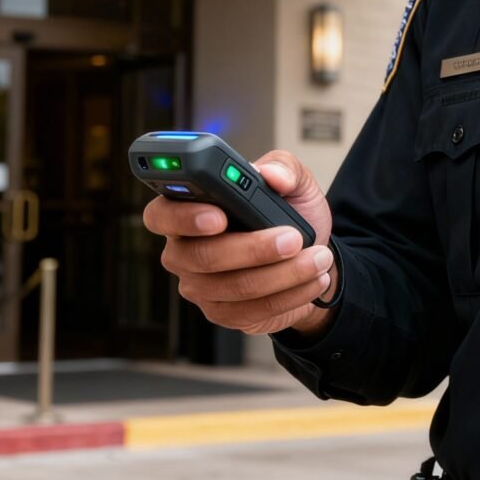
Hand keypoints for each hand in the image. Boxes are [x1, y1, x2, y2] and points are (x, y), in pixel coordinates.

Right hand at [143, 150, 337, 336]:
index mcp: (187, 208)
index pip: (162, 213)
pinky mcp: (222, 313)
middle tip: (292, 237)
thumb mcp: (293, 180)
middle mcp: (184, 249)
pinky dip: (290, 293)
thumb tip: (272, 175)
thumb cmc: (289, 212)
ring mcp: (200, 286)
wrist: (308, 253)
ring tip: (317, 258)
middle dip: (254, 248)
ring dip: (284, 273)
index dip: (185, 216)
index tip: (219, 216)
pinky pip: (253, 310)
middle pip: (203, 256)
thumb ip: (284, 167)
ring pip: (235, 286)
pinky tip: (313, 278)